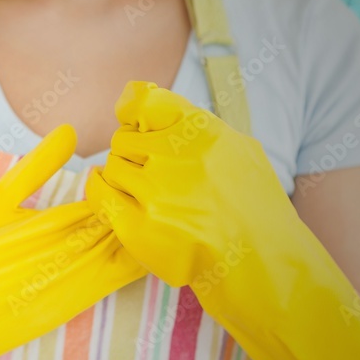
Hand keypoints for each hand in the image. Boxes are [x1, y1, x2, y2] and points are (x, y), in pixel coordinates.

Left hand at [86, 82, 359, 359]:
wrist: (261, 264)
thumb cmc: (252, 207)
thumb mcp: (239, 149)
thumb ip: (192, 122)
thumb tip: (139, 95)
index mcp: (203, 132)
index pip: (143, 101)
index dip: (131, 110)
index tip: (131, 119)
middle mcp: (177, 157)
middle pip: (124, 139)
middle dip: (132, 153)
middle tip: (152, 174)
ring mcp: (156, 194)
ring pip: (113, 167)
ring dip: (123, 178)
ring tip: (149, 196)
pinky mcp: (140, 228)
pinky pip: (100, 196)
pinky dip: (99, 191)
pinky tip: (109, 195)